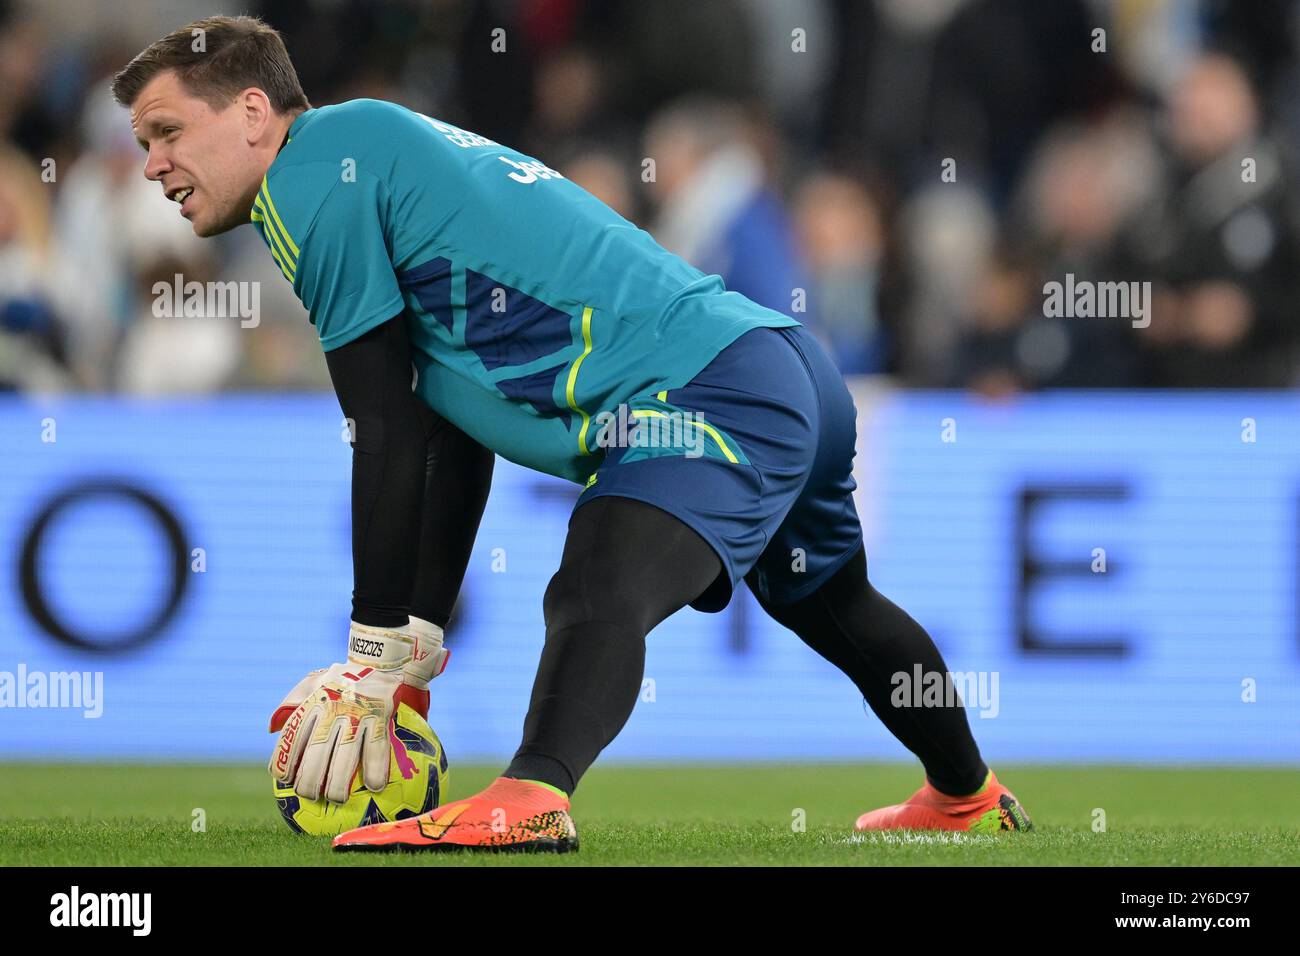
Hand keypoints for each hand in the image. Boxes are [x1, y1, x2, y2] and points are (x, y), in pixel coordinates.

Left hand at [268, 618, 448, 802]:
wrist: (379, 655)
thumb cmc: (342, 675)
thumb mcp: (311, 681)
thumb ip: (290, 703)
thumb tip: (270, 729)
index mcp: (313, 702)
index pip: (293, 736)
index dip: (286, 761)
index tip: (284, 779)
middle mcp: (332, 708)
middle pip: (318, 752)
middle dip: (311, 780)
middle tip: (310, 795)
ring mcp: (357, 712)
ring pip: (345, 755)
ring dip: (340, 782)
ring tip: (337, 799)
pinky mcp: (380, 714)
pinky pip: (377, 747)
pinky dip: (376, 768)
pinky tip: (374, 786)